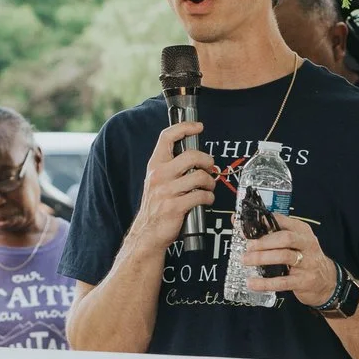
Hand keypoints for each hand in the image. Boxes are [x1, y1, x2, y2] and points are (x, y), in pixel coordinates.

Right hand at [129, 120, 220, 254]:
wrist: (147, 232)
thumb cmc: (157, 206)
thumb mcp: (157, 181)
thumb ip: (171, 166)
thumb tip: (195, 155)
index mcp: (155, 165)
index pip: (167, 137)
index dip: (185, 127)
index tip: (198, 126)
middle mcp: (159, 175)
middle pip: (191, 156)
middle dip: (207, 161)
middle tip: (210, 167)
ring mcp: (167, 191)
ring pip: (200, 176)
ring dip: (210, 182)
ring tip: (209, 187)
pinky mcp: (175, 206)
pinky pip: (201, 196)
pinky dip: (209, 198)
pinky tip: (206, 200)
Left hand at [242, 212, 337, 308]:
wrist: (328, 282)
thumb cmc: (305, 259)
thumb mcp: (295, 244)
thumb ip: (273, 236)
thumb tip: (243, 227)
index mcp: (302, 231)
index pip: (281, 221)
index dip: (262, 222)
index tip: (244, 226)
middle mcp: (307, 244)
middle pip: (285, 238)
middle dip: (264, 242)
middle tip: (247, 246)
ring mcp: (308, 263)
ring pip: (285, 256)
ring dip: (262, 258)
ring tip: (246, 261)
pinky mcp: (305, 281)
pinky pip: (283, 281)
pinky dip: (266, 283)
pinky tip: (253, 283)